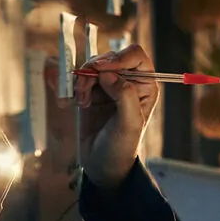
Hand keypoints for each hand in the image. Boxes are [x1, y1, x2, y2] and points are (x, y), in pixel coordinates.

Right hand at [74, 44, 159, 188]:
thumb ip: (125, 96)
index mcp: (145, 85)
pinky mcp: (91, 91)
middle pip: (110, 57)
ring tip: (81, 102)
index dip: (118, 57)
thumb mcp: (129, 124)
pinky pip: (79, 77)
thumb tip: (110, 74)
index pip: (135, 56)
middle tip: (83, 88)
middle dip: (94, 70)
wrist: (101, 164)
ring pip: (92, 65)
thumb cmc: (121, 147)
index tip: (101, 68)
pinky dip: (74, 87)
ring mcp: (109, 85)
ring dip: (82, 80)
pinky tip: (75, 104)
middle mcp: (128, 81)